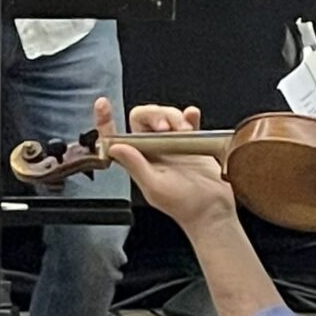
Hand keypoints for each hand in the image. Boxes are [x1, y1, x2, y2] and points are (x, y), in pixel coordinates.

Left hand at [98, 94, 235, 228]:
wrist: (213, 210)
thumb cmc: (184, 206)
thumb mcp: (155, 187)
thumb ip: (135, 166)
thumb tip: (115, 147)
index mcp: (137, 160)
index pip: (115, 136)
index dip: (106, 120)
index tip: (103, 105)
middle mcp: (151, 149)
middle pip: (143, 118)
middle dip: (155, 115)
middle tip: (166, 127)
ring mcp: (171, 144)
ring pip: (164, 116)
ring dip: (174, 116)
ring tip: (185, 130)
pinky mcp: (191, 142)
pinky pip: (188, 122)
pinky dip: (189, 116)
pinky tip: (192, 116)